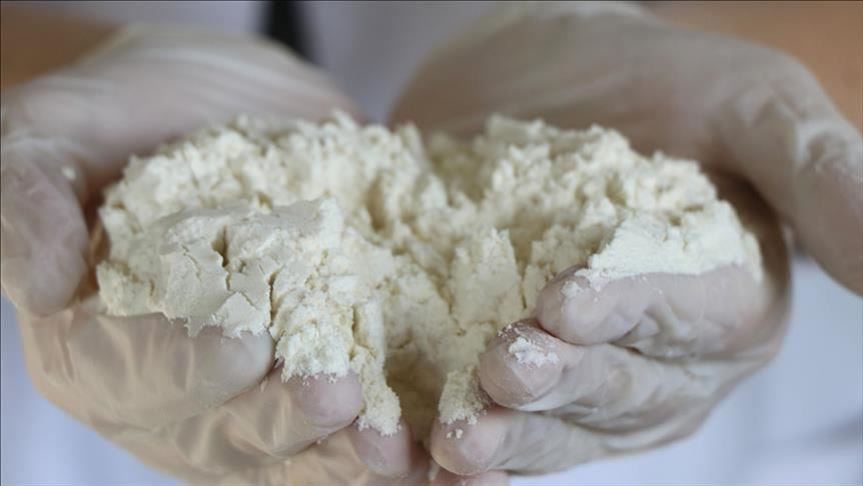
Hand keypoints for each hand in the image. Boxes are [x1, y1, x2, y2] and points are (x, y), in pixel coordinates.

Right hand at [0, 25, 422, 483]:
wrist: (211, 99)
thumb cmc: (115, 120)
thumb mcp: (47, 138)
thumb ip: (27, 204)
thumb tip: (48, 283)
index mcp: (106, 350)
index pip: (139, 377)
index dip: (187, 366)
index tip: (240, 343)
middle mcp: (189, 387)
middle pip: (233, 429)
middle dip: (288, 422)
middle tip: (341, 403)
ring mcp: (268, 381)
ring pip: (309, 440)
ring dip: (357, 453)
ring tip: (408, 451)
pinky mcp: (338, 355)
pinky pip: (378, 406)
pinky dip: (415, 428)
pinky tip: (456, 444)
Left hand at [392, 1, 861, 475]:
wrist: (533, 72)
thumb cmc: (655, 81)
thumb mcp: (748, 102)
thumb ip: (821, 173)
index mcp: (728, 295)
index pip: (694, 318)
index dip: (634, 314)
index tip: (567, 302)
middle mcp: (660, 353)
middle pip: (620, 385)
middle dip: (561, 383)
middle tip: (501, 369)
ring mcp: (581, 370)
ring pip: (554, 421)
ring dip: (505, 435)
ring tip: (453, 437)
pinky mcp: (502, 366)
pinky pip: (491, 416)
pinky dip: (453, 434)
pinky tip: (417, 454)